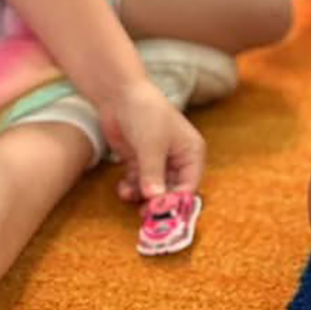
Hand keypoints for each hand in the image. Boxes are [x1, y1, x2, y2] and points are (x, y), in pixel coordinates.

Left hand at [100, 79, 205, 203]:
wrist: (119, 94)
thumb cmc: (145, 113)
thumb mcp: (151, 146)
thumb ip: (153, 174)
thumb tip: (155, 200)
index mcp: (191, 152)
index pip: (189, 185)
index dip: (177, 201)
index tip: (162, 214)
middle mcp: (177, 159)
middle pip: (171, 190)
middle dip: (158, 202)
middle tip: (144, 215)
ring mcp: (157, 160)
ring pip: (153, 189)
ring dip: (141, 195)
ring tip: (128, 195)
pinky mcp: (139, 160)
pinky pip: (139, 182)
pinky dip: (131, 188)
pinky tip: (122, 188)